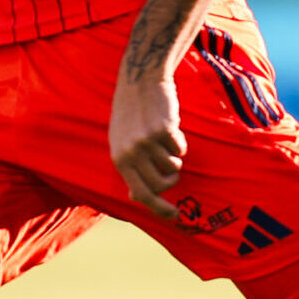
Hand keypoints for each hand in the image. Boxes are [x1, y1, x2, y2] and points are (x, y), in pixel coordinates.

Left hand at [110, 73, 186, 220]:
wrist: (140, 81)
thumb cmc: (130, 114)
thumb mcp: (120, 141)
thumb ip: (128, 168)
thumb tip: (135, 196)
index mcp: (119, 159)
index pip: (141, 194)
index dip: (159, 208)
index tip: (175, 216)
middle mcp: (132, 152)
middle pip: (161, 185)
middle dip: (171, 181)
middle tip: (171, 170)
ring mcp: (147, 141)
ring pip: (173, 167)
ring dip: (174, 158)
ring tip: (165, 143)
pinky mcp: (164, 129)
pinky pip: (180, 149)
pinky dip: (179, 143)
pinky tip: (169, 129)